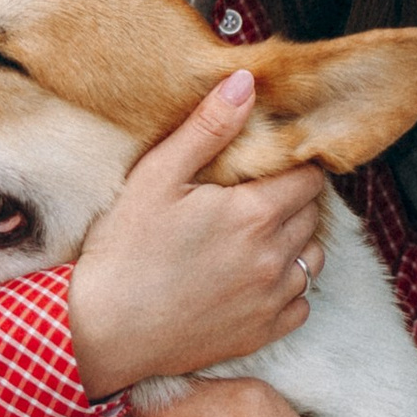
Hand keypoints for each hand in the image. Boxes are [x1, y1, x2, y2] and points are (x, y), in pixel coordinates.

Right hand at [64, 72, 326, 395]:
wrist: (102, 331)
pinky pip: (301, 304)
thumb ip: (208, 127)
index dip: (293, 166)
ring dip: (295, 242)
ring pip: (313, 259)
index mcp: (255, 213)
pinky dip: (288, 288)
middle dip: (293, 200)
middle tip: (256, 196)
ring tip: (256, 236)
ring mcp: (271, 300)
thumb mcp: (157, 175)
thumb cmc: (124, 249)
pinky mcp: (262, 333)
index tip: (270, 166)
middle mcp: (275, 257)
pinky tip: (253, 279)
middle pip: (313, 215)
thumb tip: (246, 83)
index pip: (309, 177)